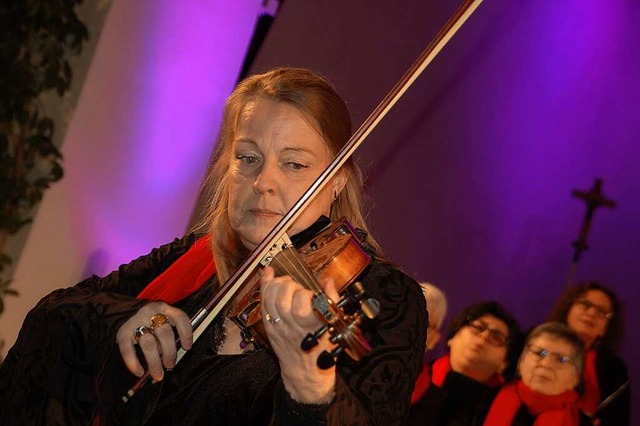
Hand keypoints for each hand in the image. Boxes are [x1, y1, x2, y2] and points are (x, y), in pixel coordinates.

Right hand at [115, 302, 191, 380]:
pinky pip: (128, 350)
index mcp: (165, 309)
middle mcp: (151, 313)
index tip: (187, 347)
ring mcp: (136, 322)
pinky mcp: (123, 332)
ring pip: (149, 343)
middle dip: (170, 352)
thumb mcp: (162, 323)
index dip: (185, 333)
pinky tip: (139, 372)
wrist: (125, 313)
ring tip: (158, 374)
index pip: (179, 318)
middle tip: (170, 365)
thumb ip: (169, 338)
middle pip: (165, 333)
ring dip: (154, 361)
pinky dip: (133, 363)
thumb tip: (172, 363)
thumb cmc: (150, 323)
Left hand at [259, 266, 338, 402]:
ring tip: (285, 282)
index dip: (305, 293)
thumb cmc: (322, 348)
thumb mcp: (333, 327)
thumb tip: (328, 281)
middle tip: (297, 287)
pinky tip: (268, 274)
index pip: (302, 304)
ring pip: (270, 300)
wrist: (305, 373)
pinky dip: (264, 286)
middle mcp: (292, 326)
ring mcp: (278, 327)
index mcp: (311, 326)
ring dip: (276, 284)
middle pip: (283, 299)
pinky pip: (263, 304)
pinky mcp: (269, 327)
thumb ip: (332, 301)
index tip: (312, 294)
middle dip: (290, 285)